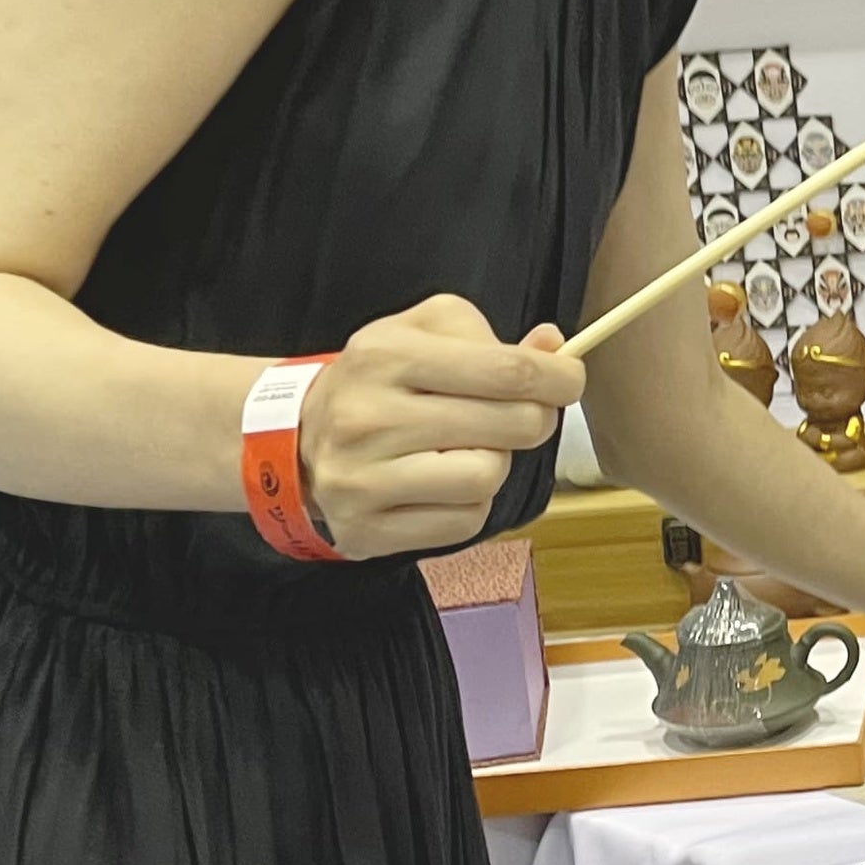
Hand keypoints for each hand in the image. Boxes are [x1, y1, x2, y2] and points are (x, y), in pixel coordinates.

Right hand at [296, 295, 583, 559]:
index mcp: (387, 355)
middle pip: (512, 426)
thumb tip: (554, 349)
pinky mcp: (366, 530)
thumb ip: (486, 337)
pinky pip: (464, 522)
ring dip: (495, 464)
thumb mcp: (420, 334)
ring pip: (489, 477)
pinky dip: (468, 504)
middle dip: (533, 419)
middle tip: (520, 415)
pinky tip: (439, 484)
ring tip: (465, 449)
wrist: (295, 440)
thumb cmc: (378, 382)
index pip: (507, 370)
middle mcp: (370, 417)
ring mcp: (364, 480)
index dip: (558, 378)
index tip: (569, 380)